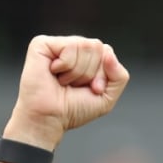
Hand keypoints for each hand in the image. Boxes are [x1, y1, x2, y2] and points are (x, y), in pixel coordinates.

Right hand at [5, 35, 129, 149]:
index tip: (93, 90)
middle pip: (98, 47)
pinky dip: (66, 65)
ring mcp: (58, 45)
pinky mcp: (42, 44)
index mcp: (87, 59)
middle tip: (75, 86)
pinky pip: (70, 46)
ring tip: (63, 81)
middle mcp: (73, 49)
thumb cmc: (72, 110)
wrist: (49, 119)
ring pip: (86, 45)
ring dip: (78, 72)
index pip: (107, 52)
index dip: (103, 74)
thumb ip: (119, 76)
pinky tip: (54, 73)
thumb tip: (109, 53)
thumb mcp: (107, 97)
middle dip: (91, 73)